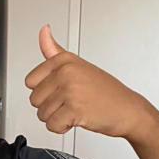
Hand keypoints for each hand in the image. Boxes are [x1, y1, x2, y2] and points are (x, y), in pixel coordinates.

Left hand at [25, 26, 149, 138]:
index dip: (45, 91)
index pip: (30, 81)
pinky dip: (62, 127)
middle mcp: (66, 72)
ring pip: (42, 114)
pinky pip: (52, 125)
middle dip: (51, 106)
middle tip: (72, 101)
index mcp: (64, 60)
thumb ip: (54, 51)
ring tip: (76, 109)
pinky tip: (77, 119)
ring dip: (57, 117)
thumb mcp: (78, 65)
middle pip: (34, 100)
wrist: (128, 110)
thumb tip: (43, 30)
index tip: (62, 89)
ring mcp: (70, 89)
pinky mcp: (74, 109)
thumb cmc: (105, 91)